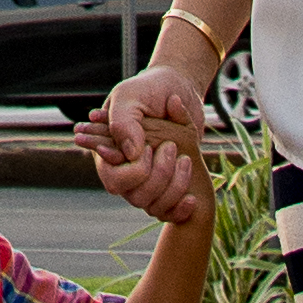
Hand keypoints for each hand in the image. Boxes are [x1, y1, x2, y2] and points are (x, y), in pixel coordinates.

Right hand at [88, 65, 212, 226]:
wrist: (181, 90)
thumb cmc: (151, 90)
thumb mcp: (131, 96)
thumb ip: (123, 123)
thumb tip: (131, 155)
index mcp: (110, 150)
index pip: (113, 178)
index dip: (131, 170)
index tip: (149, 147)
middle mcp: (126, 169)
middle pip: (135, 195)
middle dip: (159, 174)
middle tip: (170, 146)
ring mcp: (146, 180)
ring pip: (153, 206)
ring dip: (174, 185)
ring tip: (186, 159)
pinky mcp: (167, 187)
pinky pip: (169, 213)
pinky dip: (181, 209)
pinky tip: (192, 198)